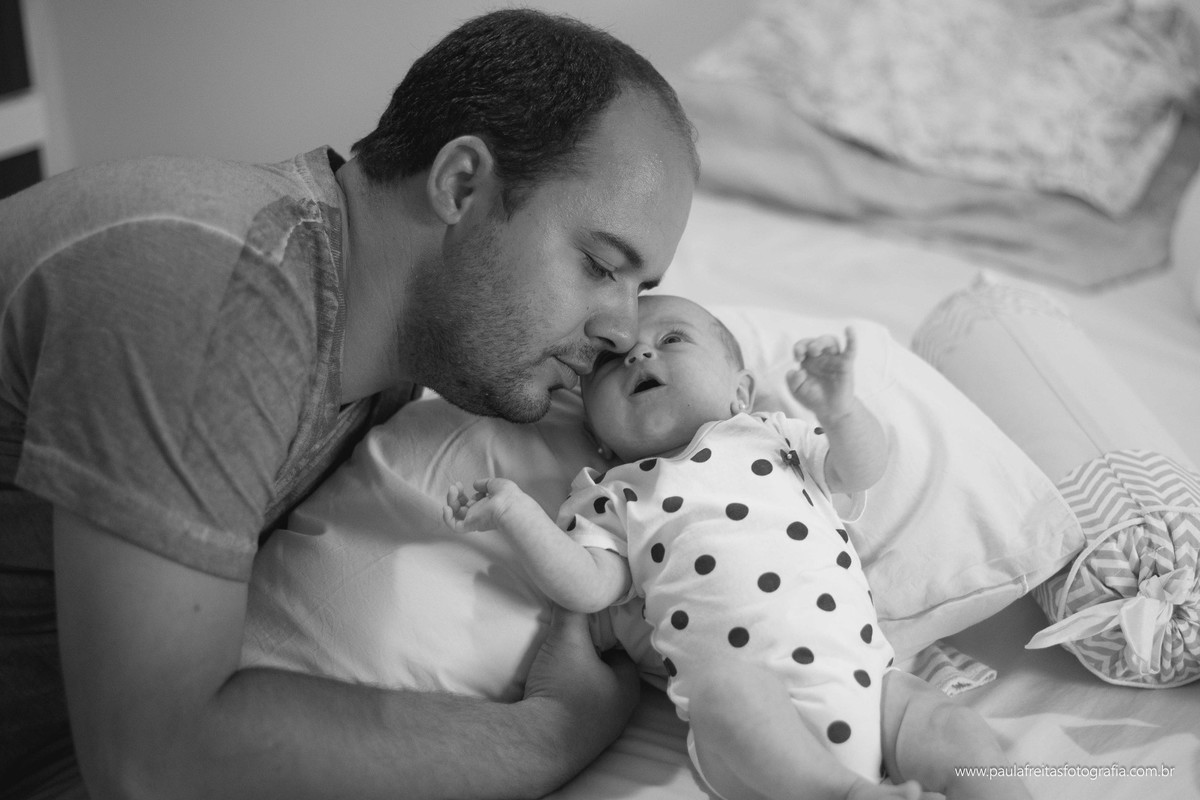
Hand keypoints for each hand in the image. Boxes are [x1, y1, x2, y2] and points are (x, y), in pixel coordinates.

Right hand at [443, 477, 529, 532]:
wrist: (510, 506)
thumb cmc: (508, 496)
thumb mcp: (495, 484)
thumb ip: (484, 483)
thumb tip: (475, 484)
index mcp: (485, 507)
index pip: (469, 502)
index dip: (462, 494)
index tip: (461, 484)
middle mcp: (479, 515)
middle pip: (460, 508)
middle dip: (455, 496)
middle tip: (455, 485)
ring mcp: (474, 520)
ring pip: (455, 514)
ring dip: (451, 501)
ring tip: (452, 489)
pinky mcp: (470, 525)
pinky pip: (454, 526)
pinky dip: (447, 518)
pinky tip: (446, 507)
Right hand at [522, 606, 640, 757]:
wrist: (534, 744)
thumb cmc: (562, 691)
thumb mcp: (567, 639)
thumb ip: (573, 609)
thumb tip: (574, 581)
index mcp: (629, 687)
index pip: (622, 650)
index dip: (606, 635)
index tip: (587, 625)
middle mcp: (620, 712)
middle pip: (606, 672)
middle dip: (591, 658)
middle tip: (571, 642)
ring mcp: (599, 732)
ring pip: (590, 693)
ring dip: (577, 681)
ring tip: (558, 665)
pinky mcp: (576, 743)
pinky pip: (574, 712)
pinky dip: (565, 701)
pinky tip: (550, 691)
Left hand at [786, 326, 857, 419]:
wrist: (830, 410)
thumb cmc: (813, 398)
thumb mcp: (797, 391)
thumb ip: (792, 381)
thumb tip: (797, 371)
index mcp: (808, 360)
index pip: (803, 346)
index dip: (799, 347)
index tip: (797, 357)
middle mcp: (821, 357)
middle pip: (816, 341)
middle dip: (809, 343)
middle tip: (805, 353)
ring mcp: (834, 359)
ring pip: (831, 342)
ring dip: (822, 341)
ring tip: (815, 349)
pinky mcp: (846, 364)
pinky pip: (850, 350)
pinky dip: (851, 339)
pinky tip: (849, 330)